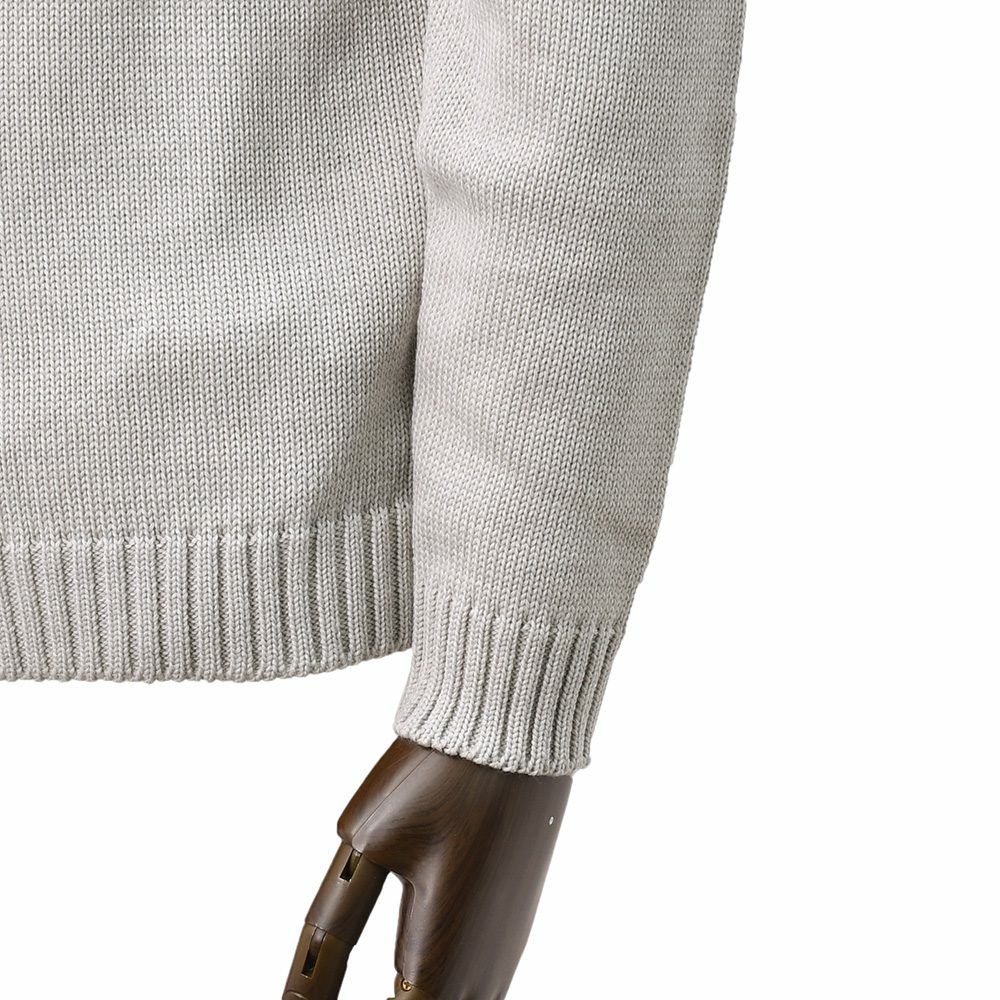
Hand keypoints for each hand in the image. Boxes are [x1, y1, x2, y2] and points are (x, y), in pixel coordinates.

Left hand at [282, 738, 571, 999]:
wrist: (516, 733)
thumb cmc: (438, 779)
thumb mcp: (367, 844)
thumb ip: (333, 930)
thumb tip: (297, 995)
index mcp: (441, 963)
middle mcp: (484, 973)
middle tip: (328, 988)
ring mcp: (505, 951)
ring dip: (412, 995)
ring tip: (383, 977)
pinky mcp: (512, 925)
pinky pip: (473, 983)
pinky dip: (438, 983)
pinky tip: (413, 964)